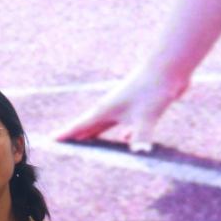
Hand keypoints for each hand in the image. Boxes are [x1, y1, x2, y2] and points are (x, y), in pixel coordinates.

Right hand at [52, 65, 188, 151]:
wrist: (168, 67)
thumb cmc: (153, 88)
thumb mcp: (146, 116)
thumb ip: (141, 136)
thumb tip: (139, 153)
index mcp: (106, 110)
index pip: (81, 125)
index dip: (67, 134)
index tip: (51, 139)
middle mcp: (112, 107)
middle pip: (90, 125)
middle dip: (79, 136)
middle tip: (65, 144)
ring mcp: (125, 105)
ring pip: (107, 124)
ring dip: (98, 134)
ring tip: (89, 142)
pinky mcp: (139, 105)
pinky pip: (125, 123)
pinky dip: (122, 133)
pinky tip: (126, 140)